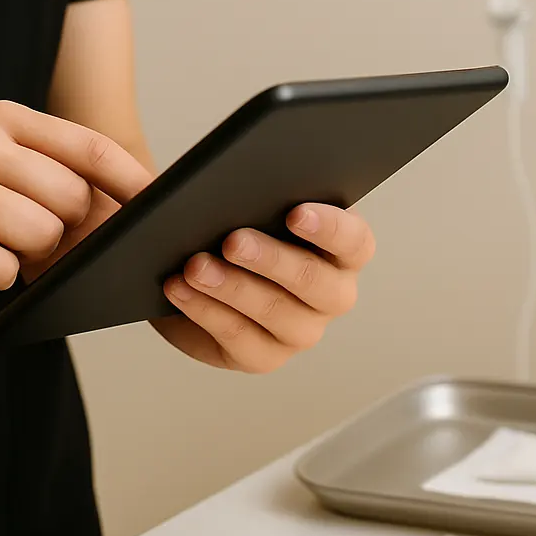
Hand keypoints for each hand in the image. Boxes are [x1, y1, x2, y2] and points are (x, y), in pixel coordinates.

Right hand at [0, 101, 151, 318]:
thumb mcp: (2, 182)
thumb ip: (60, 183)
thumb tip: (140, 210)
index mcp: (3, 119)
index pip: (90, 147)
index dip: (133, 182)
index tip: (164, 209)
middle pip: (72, 197)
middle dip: (71, 234)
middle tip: (46, 248)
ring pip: (42, 233)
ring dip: (33, 259)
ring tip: (2, 250)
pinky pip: (1, 268)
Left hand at [155, 204, 375, 372]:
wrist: (195, 262)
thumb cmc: (235, 221)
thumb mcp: (246, 198)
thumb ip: (250, 186)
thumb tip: (229, 178)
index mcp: (343, 249)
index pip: (355, 241)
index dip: (330, 229)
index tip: (294, 213)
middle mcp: (333, 294)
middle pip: (315, 281)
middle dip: (271, 259)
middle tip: (233, 241)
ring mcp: (302, 330)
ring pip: (277, 313)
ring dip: (233, 288)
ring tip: (195, 266)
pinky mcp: (264, 357)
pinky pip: (240, 339)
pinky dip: (207, 311)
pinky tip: (180, 289)